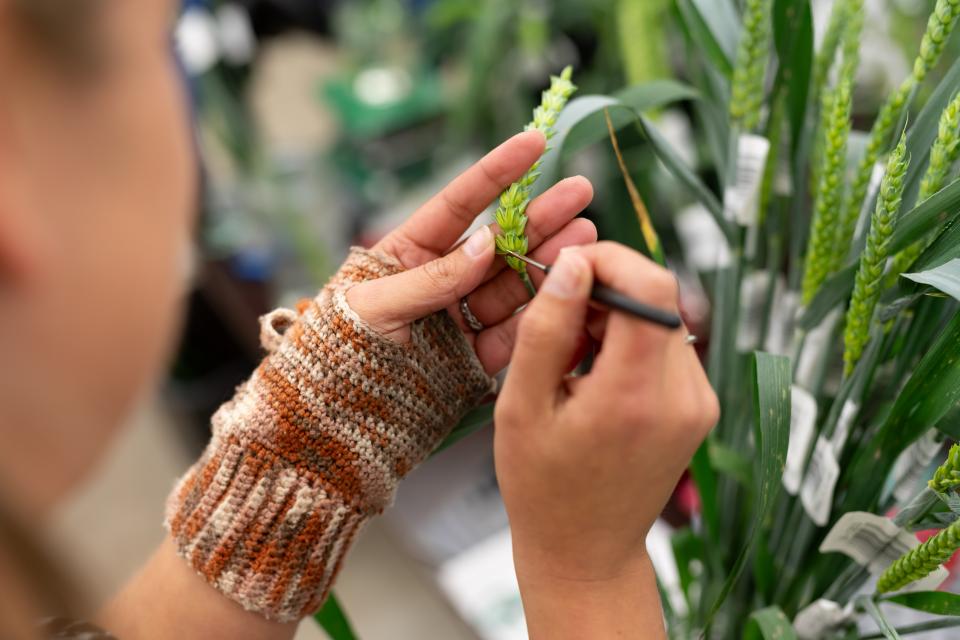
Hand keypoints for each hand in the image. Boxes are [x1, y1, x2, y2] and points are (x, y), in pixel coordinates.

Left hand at [346, 130, 595, 372]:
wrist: (332, 416)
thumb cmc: (337, 349)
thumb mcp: (374, 305)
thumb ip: (431, 278)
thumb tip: (485, 245)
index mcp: (406, 254)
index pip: (457, 205)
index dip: (495, 174)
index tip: (532, 144)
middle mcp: (440, 282)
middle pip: (497, 242)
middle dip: (539, 216)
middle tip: (580, 192)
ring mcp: (459, 320)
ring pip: (512, 284)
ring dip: (549, 260)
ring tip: (585, 237)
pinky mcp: (474, 360)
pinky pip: (512, 333)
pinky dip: (541, 314)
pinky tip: (569, 290)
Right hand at [494, 242, 718, 637]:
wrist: (586, 550)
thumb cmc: (542, 486)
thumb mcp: (520, 406)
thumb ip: (547, 330)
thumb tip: (574, 264)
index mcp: (634, 396)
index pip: (651, 286)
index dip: (610, 260)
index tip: (568, 271)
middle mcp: (682, 397)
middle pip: (660, 297)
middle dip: (607, 289)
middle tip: (559, 319)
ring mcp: (699, 403)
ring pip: (664, 317)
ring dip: (618, 316)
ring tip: (573, 356)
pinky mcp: (700, 407)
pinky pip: (670, 344)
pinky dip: (633, 341)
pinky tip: (597, 372)